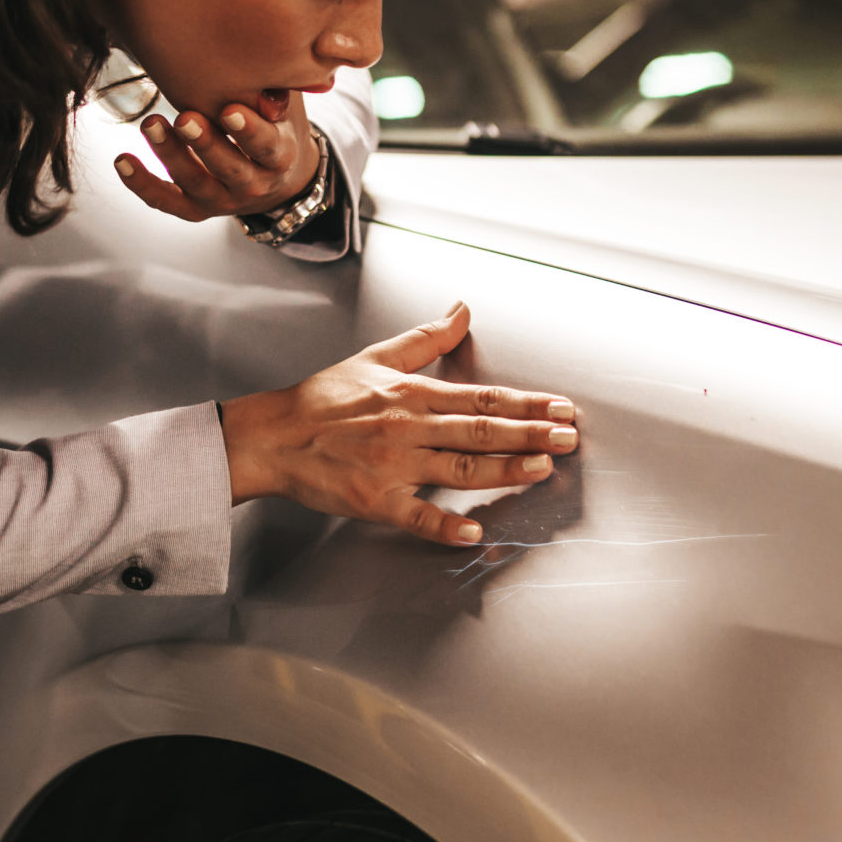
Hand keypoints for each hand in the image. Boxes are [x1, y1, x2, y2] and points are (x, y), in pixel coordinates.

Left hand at [116, 94, 318, 222]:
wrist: (272, 177)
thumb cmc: (273, 127)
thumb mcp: (285, 111)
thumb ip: (276, 97)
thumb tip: (267, 92)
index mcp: (278, 158)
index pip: (265, 147)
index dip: (248, 130)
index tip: (229, 109)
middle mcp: (252, 185)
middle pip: (228, 169)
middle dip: (204, 143)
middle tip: (184, 118)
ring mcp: (222, 201)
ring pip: (194, 183)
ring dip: (170, 155)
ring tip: (150, 124)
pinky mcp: (195, 209)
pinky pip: (166, 200)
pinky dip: (142, 184)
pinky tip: (122, 161)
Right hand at [220, 303, 577, 546]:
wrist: (273, 434)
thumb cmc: (323, 399)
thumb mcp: (377, 357)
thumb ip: (426, 337)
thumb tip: (463, 310)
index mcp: (412, 393)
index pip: (482, 398)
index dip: (526, 403)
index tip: (560, 407)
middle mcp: (408, 427)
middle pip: (480, 431)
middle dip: (530, 434)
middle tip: (567, 438)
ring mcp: (393, 465)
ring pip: (458, 468)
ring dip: (504, 470)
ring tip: (541, 470)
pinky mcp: (374, 499)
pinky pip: (415, 515)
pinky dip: (444, 525)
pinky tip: (474, 531)